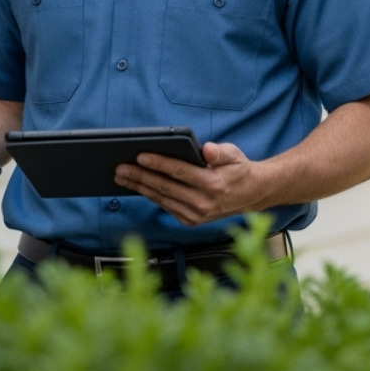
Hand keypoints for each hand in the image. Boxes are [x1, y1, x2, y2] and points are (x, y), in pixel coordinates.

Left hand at [113, 141, 258, 225]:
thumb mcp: (234, 155)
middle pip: (165, 187)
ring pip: (161, 199)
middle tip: (120, 167)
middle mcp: (203, 203)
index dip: (159, 163)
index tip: (139, 155)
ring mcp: (196, 215)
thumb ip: (220, 151)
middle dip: (140, 176)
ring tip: (121, 176)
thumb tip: (206, 149)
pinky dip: (150, 196)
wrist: (250, 195)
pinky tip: (136, 186)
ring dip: (139, 187)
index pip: (180, 172)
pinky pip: (165, 206)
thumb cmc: (237, 169)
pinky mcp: (191, 221)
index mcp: (213, 184)